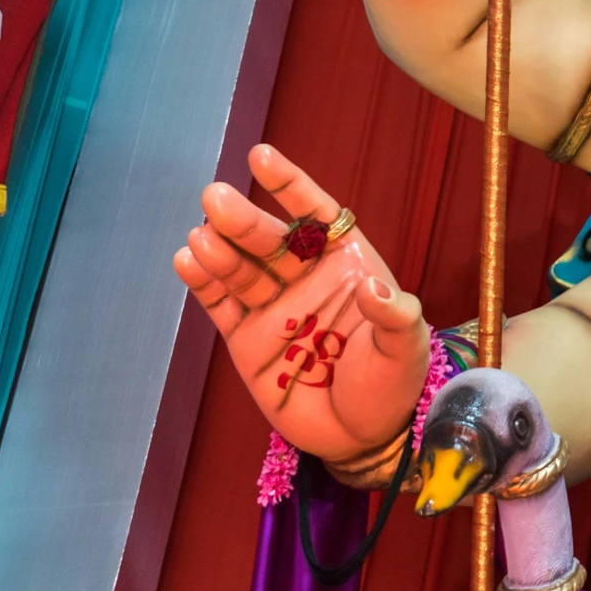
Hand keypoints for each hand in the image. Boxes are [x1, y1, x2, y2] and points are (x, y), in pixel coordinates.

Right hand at [174, 144, 429, 463]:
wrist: (364, 434)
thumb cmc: (393, 381)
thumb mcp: (405, 348)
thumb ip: (394, 316)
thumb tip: (374, 289)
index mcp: (348, 263)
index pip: (317, 215)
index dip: (289, 186)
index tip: (260, 156)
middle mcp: (307, 277)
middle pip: (271, 241)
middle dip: (245, 220)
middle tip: (215, 197)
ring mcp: (274, 306)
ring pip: (242, 270)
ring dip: (219, 250)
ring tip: (200, 235)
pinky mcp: (247, 339)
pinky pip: (222, 305)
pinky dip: (203, 284)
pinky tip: (185, 260)